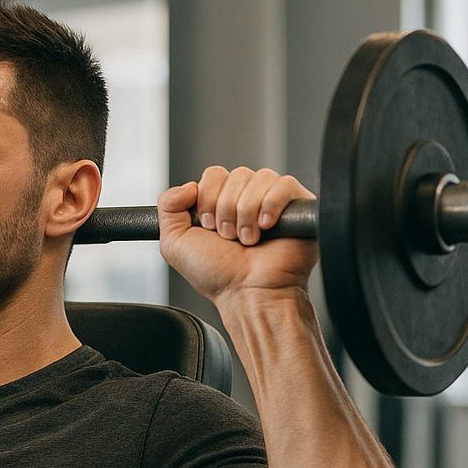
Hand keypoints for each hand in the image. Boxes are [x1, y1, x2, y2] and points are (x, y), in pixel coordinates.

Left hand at [158, 166, 316, 304]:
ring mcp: (274, 201)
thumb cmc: (218, 275)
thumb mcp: (175, 243)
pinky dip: (270, 206)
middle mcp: (248, 198)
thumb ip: (168, 207)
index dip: (208, 198)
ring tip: (248, 240)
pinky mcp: (299, 205)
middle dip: (226, 209)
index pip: (214, 174)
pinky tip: (266, 228)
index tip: (208, 227)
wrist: (248, 293)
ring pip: (258, 178)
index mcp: (222, 202)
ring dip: (246, 213)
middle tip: (229, 238)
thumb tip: (186, 185)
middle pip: (236, 174)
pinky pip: (285, 184)